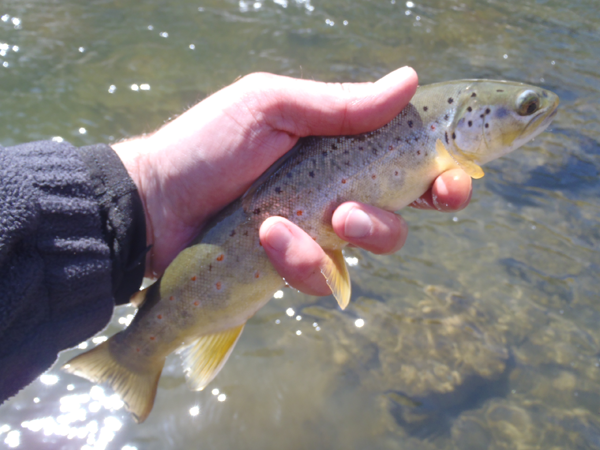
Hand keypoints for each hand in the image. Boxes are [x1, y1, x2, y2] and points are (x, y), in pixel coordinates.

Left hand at [113, 67, 471, 294]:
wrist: (156, 204)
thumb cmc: (208, 146)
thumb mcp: (271, 109)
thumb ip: (340, 105)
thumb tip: (408, 80)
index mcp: (338, 149)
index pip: (405, 160)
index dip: (440, 172)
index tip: (456, 179)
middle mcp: (336, 191)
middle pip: (401, 213)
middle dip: (395, 218)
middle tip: (361, 214)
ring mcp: (317, 233)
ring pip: (367, 248)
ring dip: (348, 236)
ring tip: (297, 223)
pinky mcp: (295, 267)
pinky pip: (324, 276)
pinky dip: (300, 261)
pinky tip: (265, 242)